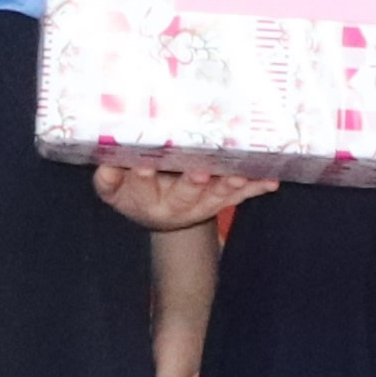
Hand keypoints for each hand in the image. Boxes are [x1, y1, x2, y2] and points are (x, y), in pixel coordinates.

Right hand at [96, 156, 273, 229]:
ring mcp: (203, 203)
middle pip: (184, 194)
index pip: (141, 186)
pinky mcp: (223, 200)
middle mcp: (177, 205)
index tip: (143, 167)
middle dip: (193, 183)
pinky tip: (272, 180)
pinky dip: (256, 187)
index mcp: (146, 199)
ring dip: (229, 185)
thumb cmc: (135, 191)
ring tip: (240, 174)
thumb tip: (104, 163)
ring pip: (217, 195)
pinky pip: (241, 195)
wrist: (161, 213)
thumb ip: (109, 177)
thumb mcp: (115, 189)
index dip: (142, 178)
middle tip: (199, 171)